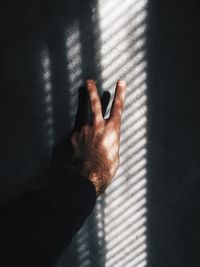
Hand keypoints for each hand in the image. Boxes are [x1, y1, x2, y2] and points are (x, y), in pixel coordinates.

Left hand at [71, 80, 125, 195]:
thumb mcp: (115, 153)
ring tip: (84, 111)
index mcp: (112, 130)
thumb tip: (106, 139)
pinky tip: (82, 149)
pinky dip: (81, 139)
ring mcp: (85, 130)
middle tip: (89, 81)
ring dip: (85, 116)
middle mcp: (98, 126)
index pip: (117, 108)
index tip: (120, 83)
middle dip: (92, 91)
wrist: (88, 175)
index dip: (120, 94)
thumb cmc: (107, 167)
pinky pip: (79, 135)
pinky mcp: (75, 137)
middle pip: (95, 105)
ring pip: (85, 119)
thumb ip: (110, 141)